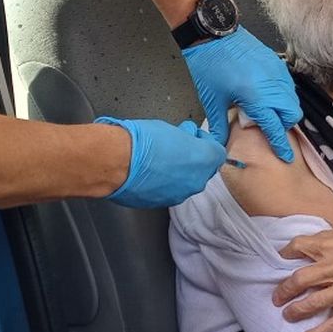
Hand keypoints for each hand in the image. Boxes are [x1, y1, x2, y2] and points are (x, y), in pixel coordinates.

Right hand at [96, 117, 226, 208]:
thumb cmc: (140, 142)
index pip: (217, 151)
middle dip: (192, 159)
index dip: (204, 141)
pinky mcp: (162, 203)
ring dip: (178, 172)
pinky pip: (169, 191)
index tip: (192, 136)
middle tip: (175, 147)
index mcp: (203, 159)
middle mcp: (195, 181)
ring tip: (158, 160)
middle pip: (203, 169)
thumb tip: (185, 135)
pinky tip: (150, 172)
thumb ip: (185, 135)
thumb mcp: (169, 127)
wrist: (115, 162)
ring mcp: (179, 195)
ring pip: (186, 182)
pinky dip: (163, 183)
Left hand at [182, 29, 300, 162]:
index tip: (286, 157)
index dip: (280, 144)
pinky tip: (267, 96)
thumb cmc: (209, 65)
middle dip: (284, 125)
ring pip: (292, 99)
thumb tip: (220, 146)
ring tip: (266, 112)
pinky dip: (283, 95)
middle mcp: (271, 85)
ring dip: (284, 110)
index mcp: (255, 96)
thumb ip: (220, 126)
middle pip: (292, 114)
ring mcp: (276, 72)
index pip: (275, 127)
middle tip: (269, 128)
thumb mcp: (212, 99)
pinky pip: (287, 85)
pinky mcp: (276, 62)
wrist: (213, 33)